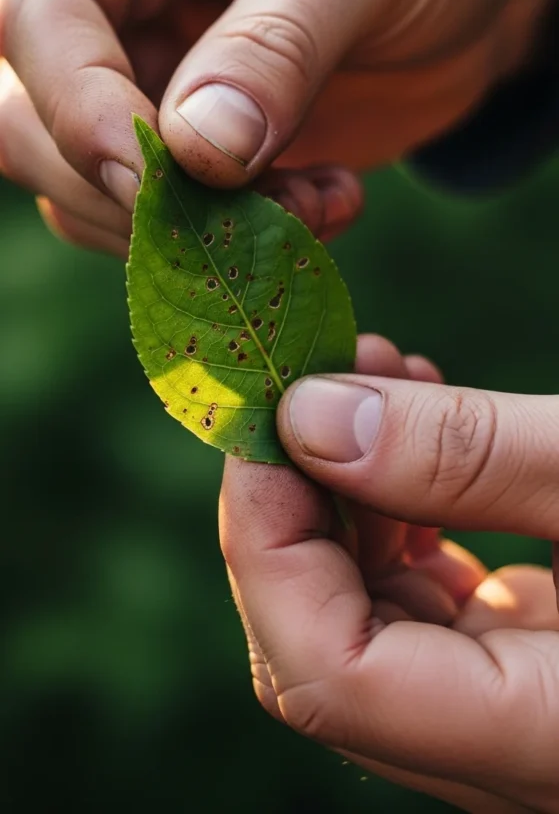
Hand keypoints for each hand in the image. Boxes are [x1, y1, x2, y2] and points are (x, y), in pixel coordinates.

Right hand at [1, 0, 556, 255]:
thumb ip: (275, 48)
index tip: (157, 177)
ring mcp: (142, 78)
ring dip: (194, 230)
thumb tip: (195, 155)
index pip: (40, 13)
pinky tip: (324, 209)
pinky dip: (232, 242)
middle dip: (135, 190)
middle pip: (33, 118)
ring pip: (91, 189)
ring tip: (322, 205)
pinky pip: (167, 221)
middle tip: (260, 210)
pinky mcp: (188, 148)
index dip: (80, 106)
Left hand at [221, 337, 558, 812]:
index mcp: (538, 742)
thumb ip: (469, 457)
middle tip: (320, 374)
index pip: (330, 678)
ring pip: (362, 616)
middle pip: (323, 646)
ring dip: (348, 490)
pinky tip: (421, 431)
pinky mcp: (519, 667)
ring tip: (382, 377)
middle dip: (301, 498)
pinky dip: (399, 510)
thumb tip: (307, 417)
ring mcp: (507, 714)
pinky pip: (415, 600)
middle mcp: (506, 752)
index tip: (266, 418)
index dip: (270, 541)